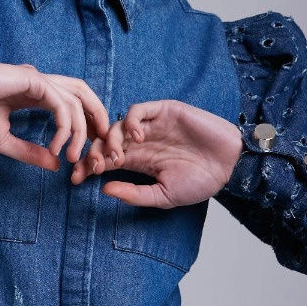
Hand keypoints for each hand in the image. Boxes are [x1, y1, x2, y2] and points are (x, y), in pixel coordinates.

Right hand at [0, 63, 112, 170]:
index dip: (82, 122)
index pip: (68, 103)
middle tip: (101, 145)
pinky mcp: (33, 80)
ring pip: (75, 101)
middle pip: (81, 93)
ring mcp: (37, 79)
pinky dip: (63, 127)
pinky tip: (55, 146)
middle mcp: (39, 83)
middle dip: (96, 117)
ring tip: (72, 156)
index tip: (83, 149)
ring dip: (80, 130)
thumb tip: (56, 165)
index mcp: (32, 93)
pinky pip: (60, 104)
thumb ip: (30, 152)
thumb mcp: (3, 142)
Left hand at [71, 98, 243, 206]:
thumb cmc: (200, 182)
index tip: (76, 179)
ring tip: (116, 156)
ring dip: (109, 139)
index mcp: (138, 161)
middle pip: (104, 141)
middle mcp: (140, 141)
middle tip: (92, 166)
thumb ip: (135, 194)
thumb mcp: (163, 195)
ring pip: (116, 124)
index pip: (103, 159)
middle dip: (92, 153)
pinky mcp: (164, 111)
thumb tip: (104, 189)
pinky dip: (131, 121)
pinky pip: (138, 110)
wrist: (230, 165)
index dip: (87, 166)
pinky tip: (137, 137)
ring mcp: (151, 125)